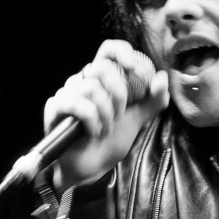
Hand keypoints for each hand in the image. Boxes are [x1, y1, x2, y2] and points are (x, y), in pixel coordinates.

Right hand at [45, 40, 168, 190]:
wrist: (92, 168)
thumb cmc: (110, 142)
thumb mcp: (137, 120)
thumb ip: (152, 101)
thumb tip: (163, 77)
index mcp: (102, 79)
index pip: (109, 50)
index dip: (122, 52)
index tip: (135, 68)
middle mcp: (83, 81)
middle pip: (102, 68)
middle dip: (118, 94)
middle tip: (120, 115)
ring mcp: (67, 93)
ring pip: (90, 87)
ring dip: (105, 113)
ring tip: (106, 130)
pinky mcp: (55, 107)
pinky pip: (75, 103)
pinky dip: (90, 120)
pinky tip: (93, 132)